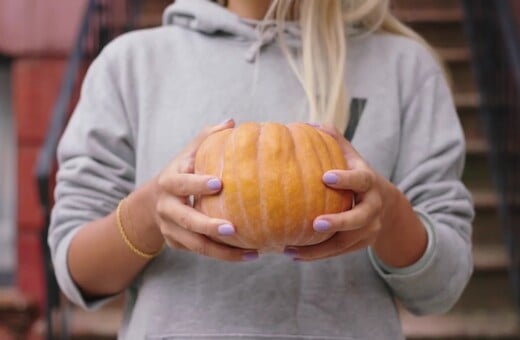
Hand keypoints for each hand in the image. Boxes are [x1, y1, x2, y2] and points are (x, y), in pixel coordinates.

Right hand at [154, 118, 258, 261]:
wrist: (153, 203)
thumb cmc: (181, 172)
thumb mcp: (189, 153)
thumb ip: (207, 137)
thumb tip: (232, 122)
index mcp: (169, 182)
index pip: (181, 183)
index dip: (197, 184)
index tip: (219, 184)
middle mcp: (167, 207)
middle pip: (187, 220)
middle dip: (209, 226)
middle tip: (234, 229)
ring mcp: (170, 229)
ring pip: (196, 244)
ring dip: (223, 252)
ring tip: (253, 253)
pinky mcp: (176, 244)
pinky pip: (201, 252)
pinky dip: (224, 256)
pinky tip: (248, 255)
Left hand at [285, 125, 397, 260]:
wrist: (388, 208)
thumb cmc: (359, 176)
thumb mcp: (352, 157)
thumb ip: (335, 140)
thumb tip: (310, 124)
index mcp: (370, 183)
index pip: (362, 181)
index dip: (346, 179)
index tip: (325, 177)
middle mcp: (373, 208)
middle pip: (359, 218)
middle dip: (338, 222)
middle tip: (314, 224)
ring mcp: (369, 229)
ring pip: (345, 243)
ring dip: (318, 248)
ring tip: (290, 249)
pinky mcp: (362, 245)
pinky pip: (337, 253)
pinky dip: (316, 255)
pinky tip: (293, 255)